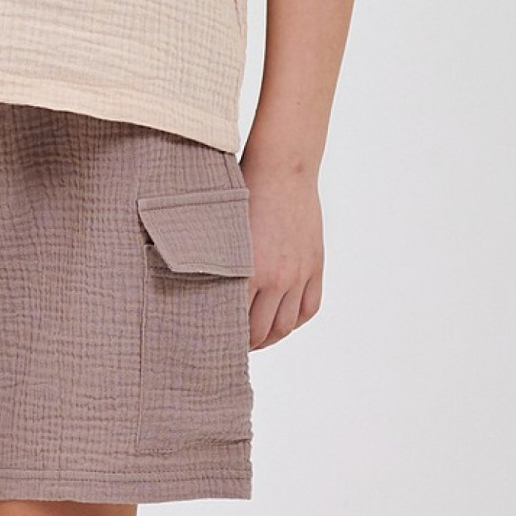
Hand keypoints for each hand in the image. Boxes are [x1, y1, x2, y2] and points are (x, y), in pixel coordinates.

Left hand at [236, 156, 323, 347]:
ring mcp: (299, 274)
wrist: (283, 170)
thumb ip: (217, 264)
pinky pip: (309, 307)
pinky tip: (284, 320)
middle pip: (262, 332)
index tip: (218, 341)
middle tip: (234, 345)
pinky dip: (296, 320)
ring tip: (258, 337)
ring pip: (286, 325)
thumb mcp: (222, 231)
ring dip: (271, 337)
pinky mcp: (314, 265)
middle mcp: (276, 279)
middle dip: (247, 344)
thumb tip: (200, 290)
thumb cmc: (245, 193)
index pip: (236, 324)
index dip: (227, 339)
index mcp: (247, 272)